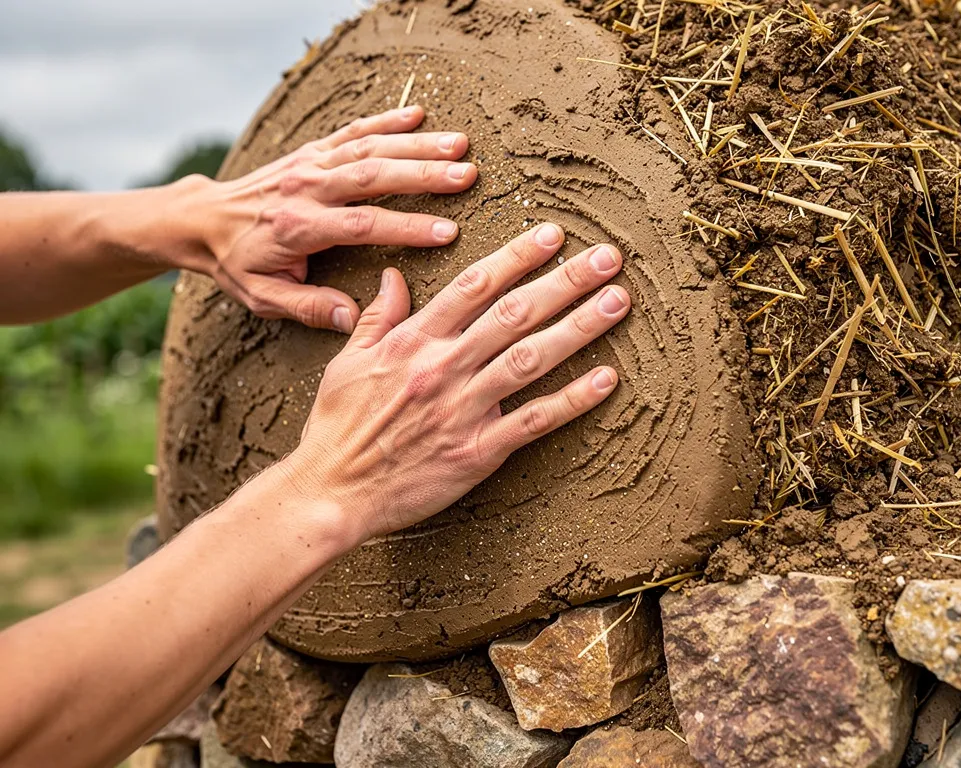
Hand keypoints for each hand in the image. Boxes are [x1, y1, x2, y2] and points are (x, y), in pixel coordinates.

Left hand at [199, 106, 476, 331]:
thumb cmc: (235, 262)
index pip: (362, 225)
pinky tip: (419, 115)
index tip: (447, 232)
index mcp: (298, 227)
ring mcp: (310, 164)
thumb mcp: (262, 297)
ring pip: (369, 148)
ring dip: (417, 145)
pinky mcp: (312, 151)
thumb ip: (308, 307)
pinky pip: (353, 131)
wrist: (200, 219)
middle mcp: (307, 188)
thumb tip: (354, 320)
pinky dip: (386, 120)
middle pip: (373, 175)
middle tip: (467, 175)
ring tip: (460, 145)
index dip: (406, 227)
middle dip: (424, 174)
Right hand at [285, 223, 630, 543]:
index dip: (517, 256)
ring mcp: (463, 409)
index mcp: (413, 341)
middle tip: (606, 258)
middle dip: (565, 281)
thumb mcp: (347, 362)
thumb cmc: (337, 428)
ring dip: (579, 327)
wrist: (331, 492)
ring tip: (617, 302)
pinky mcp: (477, 452)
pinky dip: (571, 400)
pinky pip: (533, 421)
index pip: (474, 286)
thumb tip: (393, 276)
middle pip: (514, 313)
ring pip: (531, 359)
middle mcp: (443, 367)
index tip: (552, 235)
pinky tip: (606, 378)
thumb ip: (377, 317)